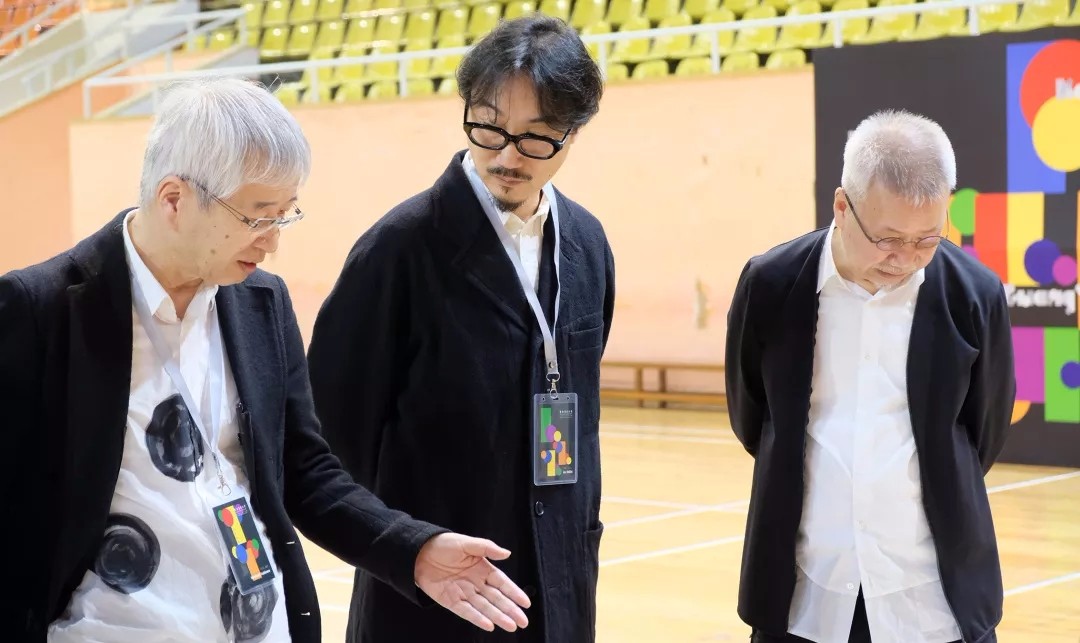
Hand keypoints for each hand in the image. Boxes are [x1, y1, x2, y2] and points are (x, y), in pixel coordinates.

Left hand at [414, 533, 530, 632]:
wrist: (418, 552)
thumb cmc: (443, 544)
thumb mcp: (467, 543)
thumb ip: (487, 548)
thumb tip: (507, 553)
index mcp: (482, 568)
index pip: (502, 583)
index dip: (514, 593)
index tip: (526, 603)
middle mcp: (475, 583)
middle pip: (496, 599)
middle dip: (510, 610)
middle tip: (523, 622)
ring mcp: (464, 593)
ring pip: (484, 608)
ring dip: (498, 617)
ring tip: (510, 626)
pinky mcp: (451, 601)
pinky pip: (466, 611)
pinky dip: (477, 618)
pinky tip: (489, 625)